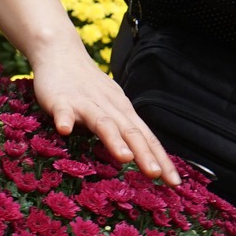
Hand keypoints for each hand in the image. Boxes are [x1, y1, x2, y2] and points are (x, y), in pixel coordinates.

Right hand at [26, 45, 179, 184]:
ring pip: (103, 123)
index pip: (147, 138)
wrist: (61, 53)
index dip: (161, 159)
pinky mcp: (61, 100)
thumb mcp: (111, 107)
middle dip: (144, 154)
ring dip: (114, 140)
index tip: (174, 182)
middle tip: (156, 174)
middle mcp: (109, 107)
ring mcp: (85, 103)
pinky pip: (63, 111)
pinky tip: (64, 130)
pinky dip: (65, 120)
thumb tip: (141, 157)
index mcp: (123, 112)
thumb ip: (123, 130)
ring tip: (124, 157)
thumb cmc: (87, 85)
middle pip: (130, 132)